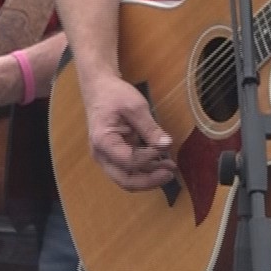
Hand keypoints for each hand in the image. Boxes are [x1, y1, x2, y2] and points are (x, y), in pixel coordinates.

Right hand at [81, 73, 176, 190]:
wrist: (100, 89)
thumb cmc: (114, 95)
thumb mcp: (135, 107)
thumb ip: (150, 128)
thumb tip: (167, 145)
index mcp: (103, 141)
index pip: (127, 161)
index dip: (147, 159)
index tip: (163, 148)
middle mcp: (102, 155)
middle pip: (125, 180)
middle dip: (149, 181)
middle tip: (169, 174)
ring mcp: (107, 157)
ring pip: (128, 178)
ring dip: (149, 177)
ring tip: (171, 169)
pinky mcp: (115, 156)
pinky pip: (130, 169)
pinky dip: (146, 170)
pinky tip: (162, 163)